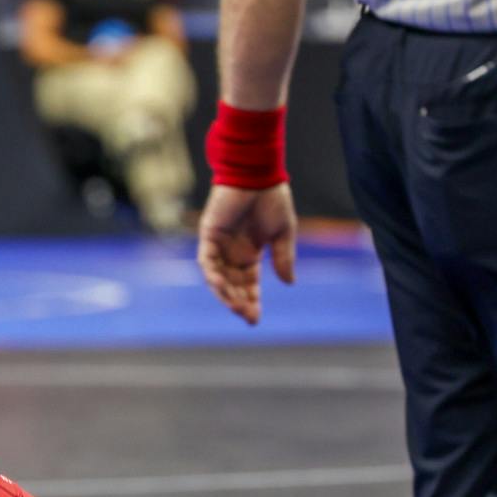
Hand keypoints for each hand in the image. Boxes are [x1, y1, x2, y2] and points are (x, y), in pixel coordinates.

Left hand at [197, 182, 297, 325]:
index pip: (248, 284)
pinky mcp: (208, 235)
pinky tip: (221, 287)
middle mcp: (232, 253)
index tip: (255, 320)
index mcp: (249, 254)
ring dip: (225, 293)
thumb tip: (289, 283)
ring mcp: (218, 245)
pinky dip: (212, 274)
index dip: (251, 301)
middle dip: (239, 302)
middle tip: (247, 318)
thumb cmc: (272, 200)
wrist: (258, 175)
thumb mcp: (283, 233)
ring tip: (236, 308)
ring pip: (217, 277)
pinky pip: (207, 260)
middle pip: (233, 285)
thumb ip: (283, 258)